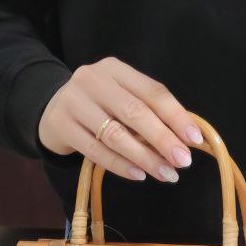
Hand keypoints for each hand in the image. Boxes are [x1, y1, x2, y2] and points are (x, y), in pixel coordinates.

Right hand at [39, 57, 202, 182]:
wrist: (50, 111)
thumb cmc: (98, 107)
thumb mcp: (121, 99)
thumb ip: (150, 112)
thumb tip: (187, 139)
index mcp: (115, 69)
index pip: (152, 91)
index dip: (176, 116)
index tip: (194, 140)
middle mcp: (93, 80)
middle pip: (135, 112)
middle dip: (163, 139)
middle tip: (183, 162)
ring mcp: (73, 101)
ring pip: (115, 134)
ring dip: (145, 157)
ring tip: (166, 174)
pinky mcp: (61, 125)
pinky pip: (95, 150)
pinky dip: (120, 165)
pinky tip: (138, 175)